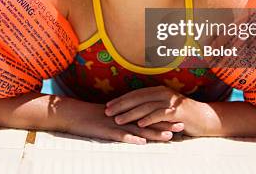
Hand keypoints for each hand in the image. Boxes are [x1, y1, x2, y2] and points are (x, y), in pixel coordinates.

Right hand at [60, 99, 181, 143]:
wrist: (73, 114)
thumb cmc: (91, 117)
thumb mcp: (111, 117)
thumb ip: (125, 119)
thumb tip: (138, 125)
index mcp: (126, 112)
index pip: (149, 114)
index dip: (164, 116)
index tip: (180, 118)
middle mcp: (124, 117)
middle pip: (148, 121)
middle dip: (165, 123)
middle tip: (182, 125)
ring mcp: (115, 124)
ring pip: (137, 128)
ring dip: (154, 132)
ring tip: (169, 136)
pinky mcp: (105, 131)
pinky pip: (119, 136)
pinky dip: (131, 139)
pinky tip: (141, 142)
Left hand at [104, 86, 208, 136]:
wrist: (205, 119)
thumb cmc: (182, 116)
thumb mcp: (165, 109)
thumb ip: (151, 108)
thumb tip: (132, 113)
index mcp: (158, 91)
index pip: (135, 94)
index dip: (121, 100)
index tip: (108, 105)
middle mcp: (163, 93)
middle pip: (137, 98)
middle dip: (121, 105)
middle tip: (108, 112)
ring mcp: (170, 101)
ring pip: (146, 106)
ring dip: (131, 114)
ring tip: (119, 120)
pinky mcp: (176, 112)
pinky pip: (160, 114)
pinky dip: (149, 119)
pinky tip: (139, 124)